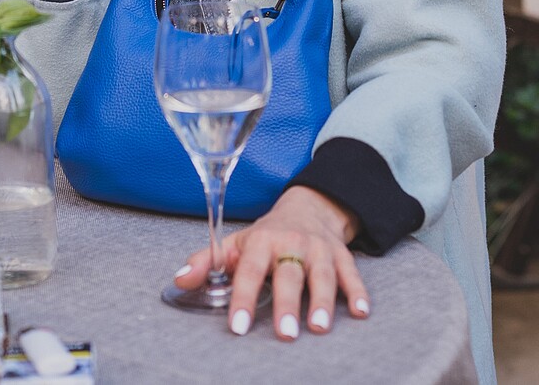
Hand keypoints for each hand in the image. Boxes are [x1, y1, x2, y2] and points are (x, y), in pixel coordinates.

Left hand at [174, 187, 368, 339]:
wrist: (309, 206)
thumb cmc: (268, 234)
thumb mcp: (236, 242)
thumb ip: (207, 261)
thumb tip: (178, 280)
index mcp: (262, 240)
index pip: (250, 271)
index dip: (243, 298)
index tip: (238, 326)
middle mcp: (292, 243)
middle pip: (289, 275)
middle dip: (287, 304)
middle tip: (285, 333)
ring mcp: (319, 248)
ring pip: (323, 274)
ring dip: (324, 301)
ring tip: (320, 327)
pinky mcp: (342, 254)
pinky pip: (352, 273)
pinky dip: (358, 292)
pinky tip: (361, 312)